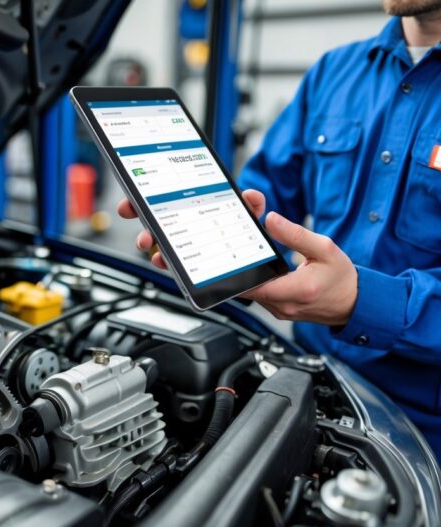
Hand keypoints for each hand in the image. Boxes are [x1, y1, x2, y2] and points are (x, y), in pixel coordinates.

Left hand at [117, 190, 357, 325]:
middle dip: (206, 273)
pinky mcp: (272, 303)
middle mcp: (277, 303)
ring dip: (216, 275)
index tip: (199, 265)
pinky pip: (248, 291)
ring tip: (186, 258)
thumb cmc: (343, 281)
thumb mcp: (325, 249)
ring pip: (237, 290)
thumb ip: (295, 234)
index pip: (248, 286)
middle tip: (175, 258)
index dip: (223, 276)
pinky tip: (220, 262)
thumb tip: (271, 220)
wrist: (356, 304)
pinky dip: (234, 276)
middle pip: (234, 288)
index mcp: (291, 291)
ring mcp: (273, 306)